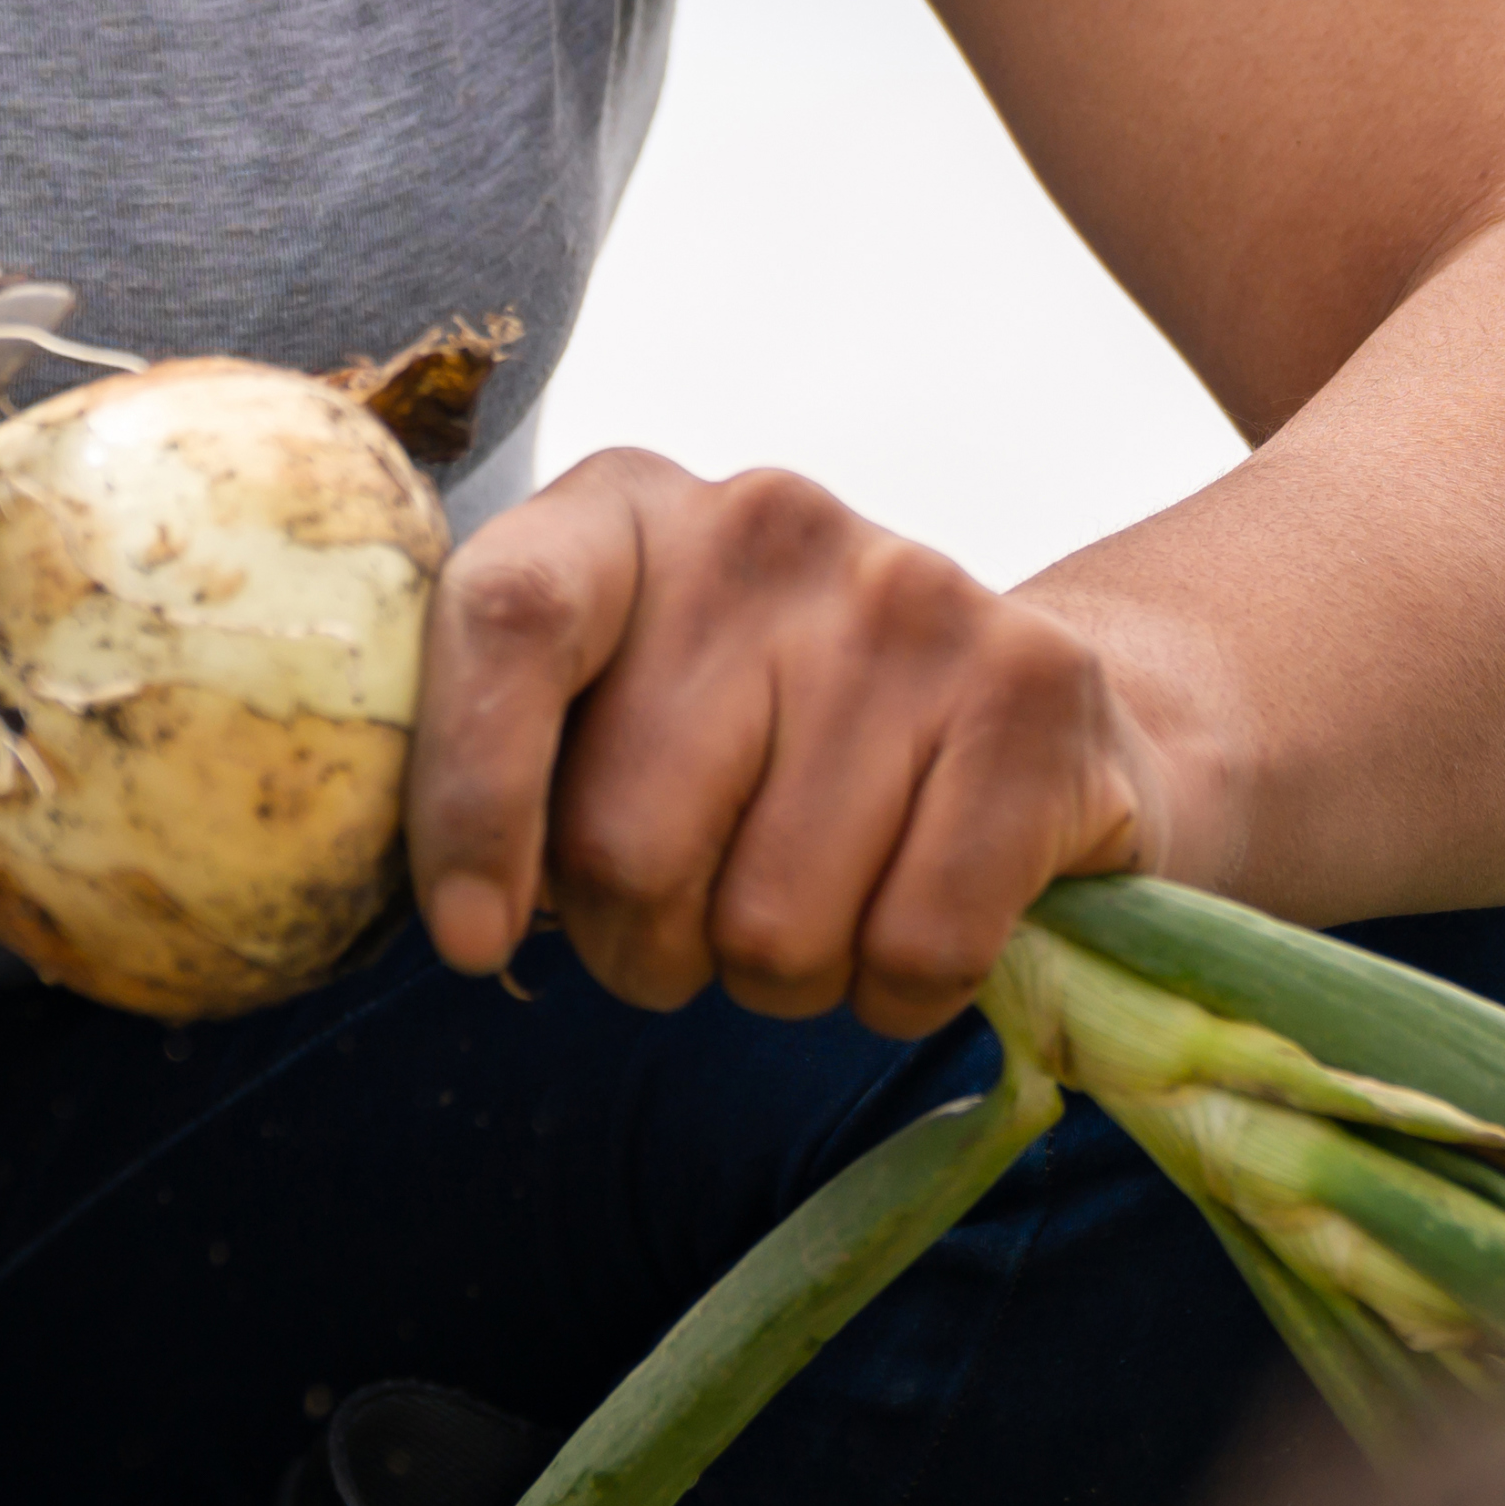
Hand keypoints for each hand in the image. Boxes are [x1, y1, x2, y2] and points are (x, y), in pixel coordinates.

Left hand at [406, 453, 1226, 1037]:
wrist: (1033, 721)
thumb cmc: (769, 751)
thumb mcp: (620, 715)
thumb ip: (521, 770)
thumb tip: (468, 921)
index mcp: (626, 512)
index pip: (510, 619)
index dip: (471, 798)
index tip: (474, 941)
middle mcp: (768, 522)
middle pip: (628, 838)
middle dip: (647, 947)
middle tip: (698, 924)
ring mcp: (914, 594)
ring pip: (772, 925)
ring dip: (781, 981)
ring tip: (823, 910)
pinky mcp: (1036, 689)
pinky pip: (916, 948)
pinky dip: (900, 993)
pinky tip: (917, 927)